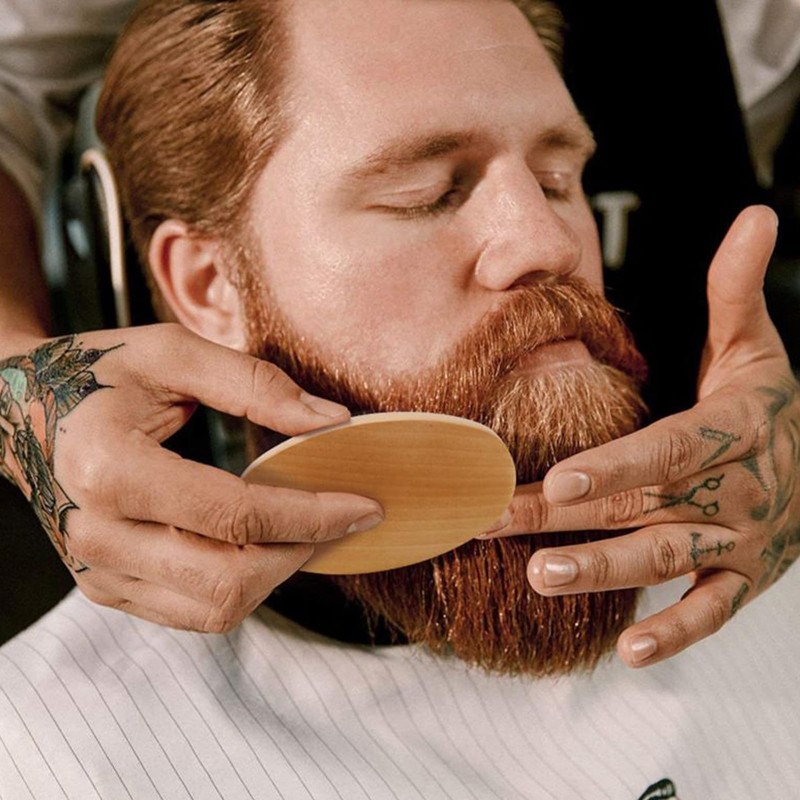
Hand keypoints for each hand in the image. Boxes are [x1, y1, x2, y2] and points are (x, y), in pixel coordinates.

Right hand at [0, 323, 383, 631]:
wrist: (19, 411)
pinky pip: (190, 613)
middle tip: (342, 517)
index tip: (363, 505)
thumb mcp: (173, 352)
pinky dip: (242, 587)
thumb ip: (256, 383)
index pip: (235, 516)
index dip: (312, 514)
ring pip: (213, 609)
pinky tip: (264, 547)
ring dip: (277, 575)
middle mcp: (96, 534)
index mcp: (109, 470)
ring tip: (307, 530)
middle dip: (302, 552)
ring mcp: (97, 571)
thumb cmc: (98, 373)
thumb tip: (333, 423)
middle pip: (229, 579)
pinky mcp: (104, 587)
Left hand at [485, 206, 799, 667]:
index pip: (667, 450)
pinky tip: (630, 651)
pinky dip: (676, 631)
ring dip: (606, 571)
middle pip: (642, 505)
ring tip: (543, 577)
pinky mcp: (741, 577)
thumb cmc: (767, 406)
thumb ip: (737, 293)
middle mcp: (730, 490)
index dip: (618, 466)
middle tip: (502, 522)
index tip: (561, 480)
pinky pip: (711, 610)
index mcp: (732, 430)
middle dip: (570, 518)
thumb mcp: (756, 349)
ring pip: (666, 558)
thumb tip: (756, 216)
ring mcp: (736, 540)